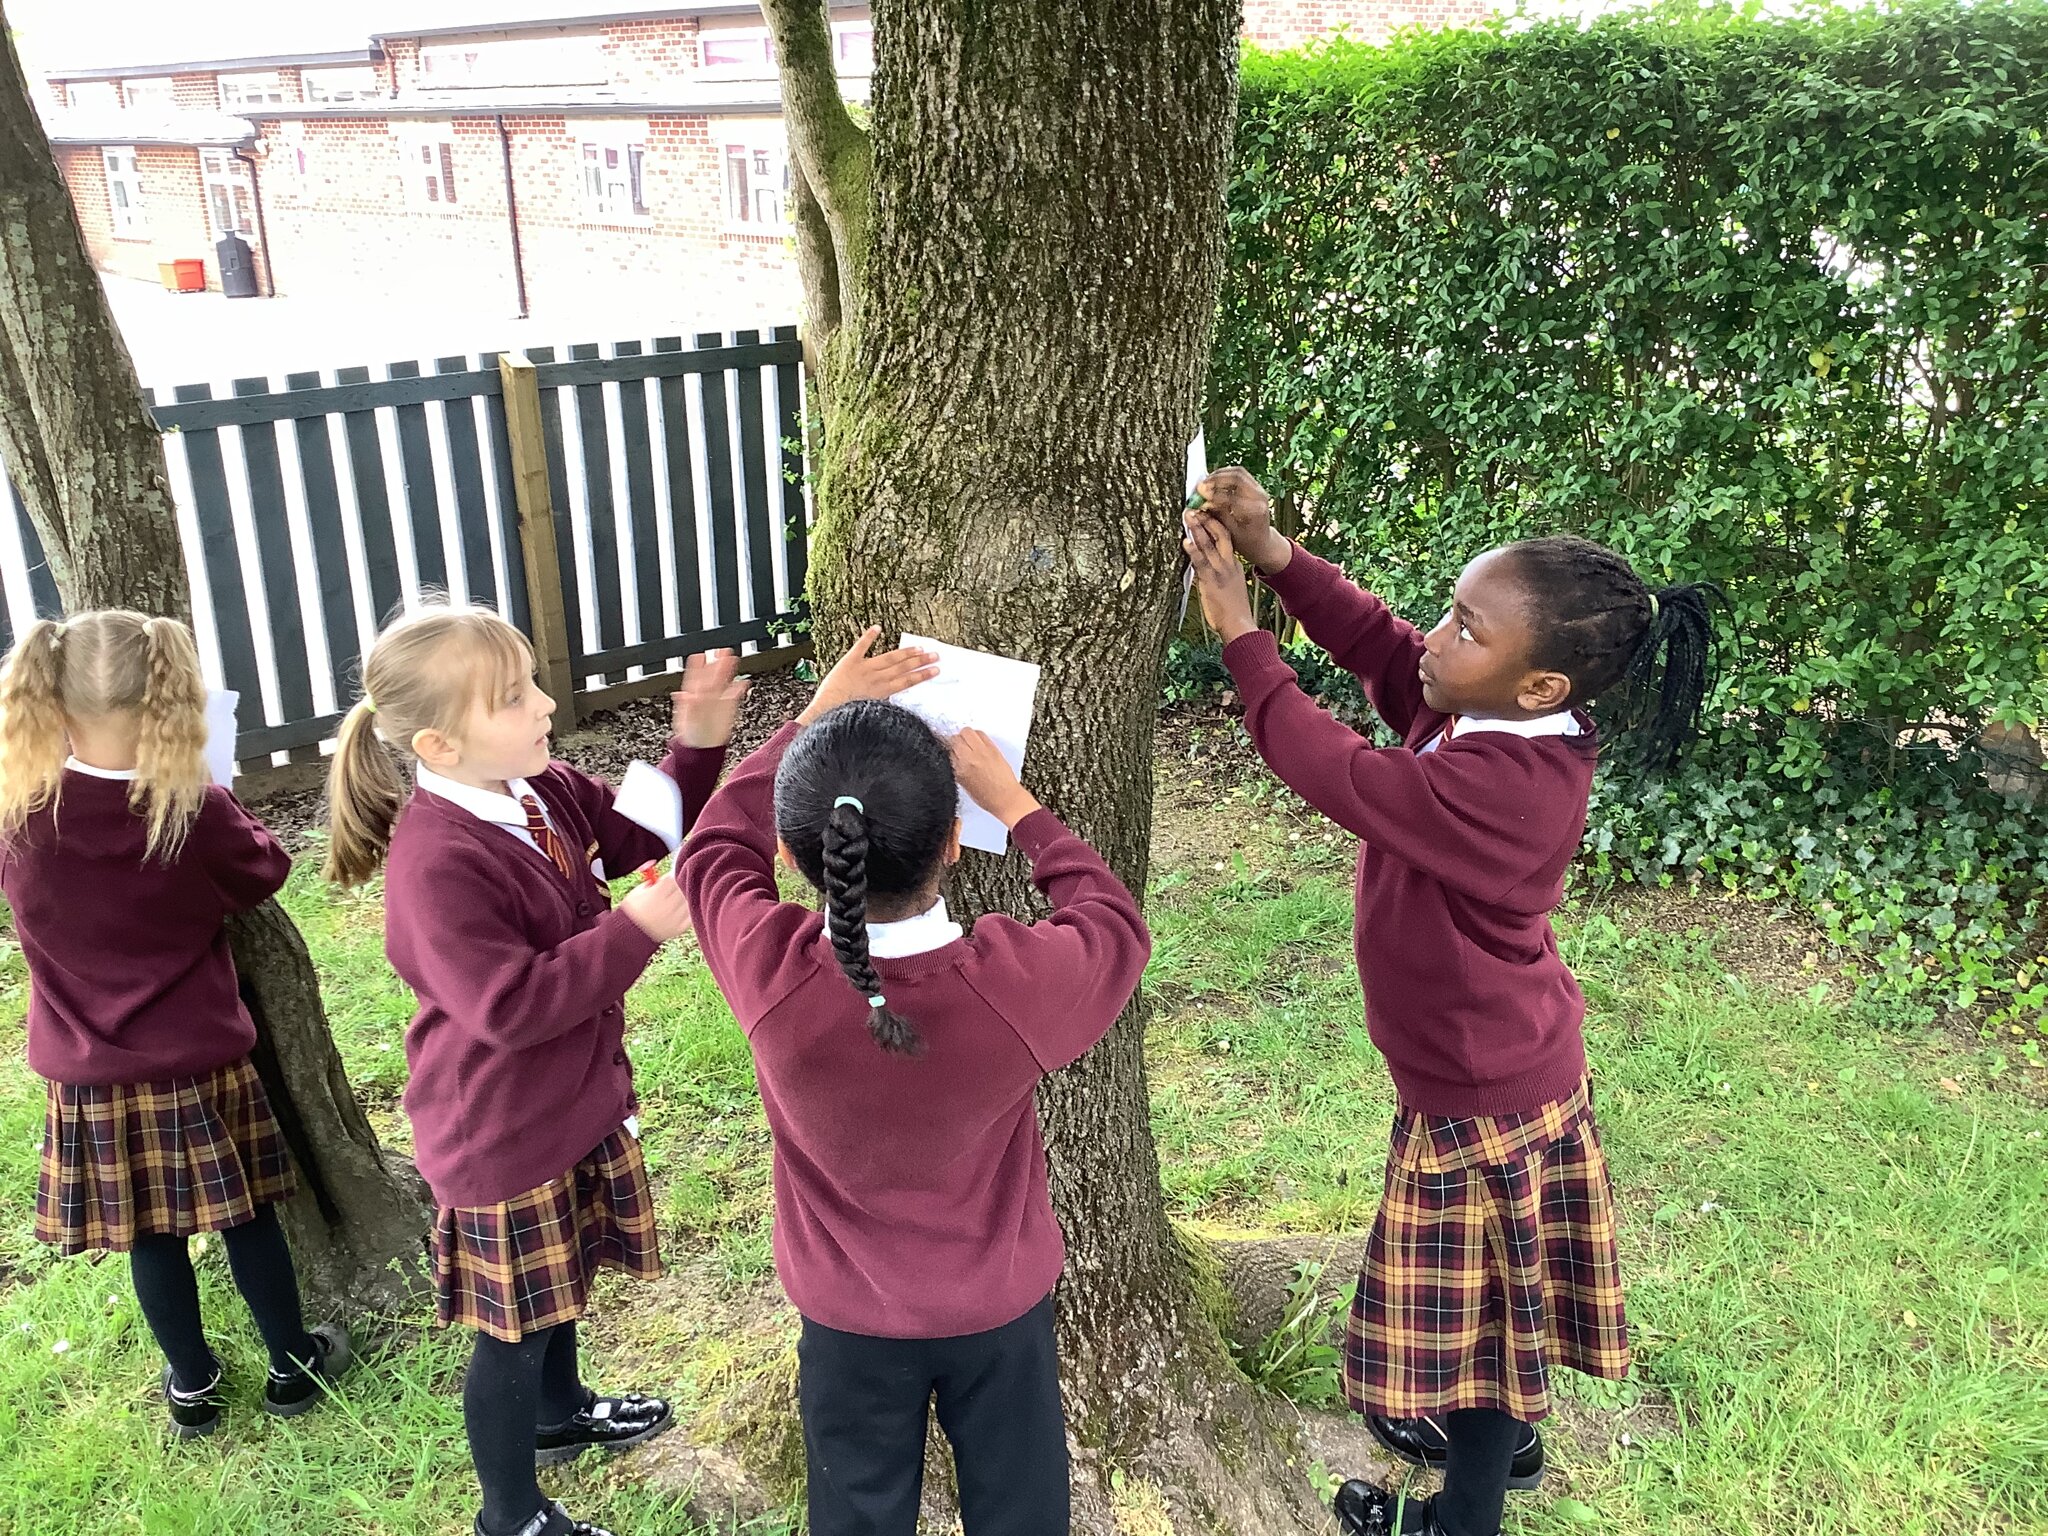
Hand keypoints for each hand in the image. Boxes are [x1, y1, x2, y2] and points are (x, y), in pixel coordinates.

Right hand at [620, 872, 691, 942]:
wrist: (630, 936)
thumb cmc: (632, 911)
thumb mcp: (637, 892)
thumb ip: (651, 880)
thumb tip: (658, 867)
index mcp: (655, 895)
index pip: (672, 878)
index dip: (673, 873)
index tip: (673, 873)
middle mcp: (667, 906)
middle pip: (683, 887)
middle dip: (681, 883)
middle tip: (678, 883)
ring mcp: (674, 918)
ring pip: (689, 900)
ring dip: (686, 895)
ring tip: (678, 896)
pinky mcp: (680, 928)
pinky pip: (691, 915)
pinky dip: (689, 909)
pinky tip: (682, 907)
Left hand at [673, 649, 748, 747]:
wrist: (702, 749)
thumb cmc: (690, 736)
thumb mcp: (684, 721)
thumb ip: (685, 706)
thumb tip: (683, 695)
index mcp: (692, 696)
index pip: (694, 677)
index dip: (697, 666)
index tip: (699, 655)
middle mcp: (706, 695)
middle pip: (712, 675)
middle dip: (716, 662)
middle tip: (721, 650)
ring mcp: (718, 701)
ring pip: (724, 682)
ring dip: (728, 670)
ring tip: (732, 658)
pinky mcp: (728, 708)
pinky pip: (735, 696)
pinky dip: (739, 689)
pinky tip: (743, 682)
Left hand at [798, 626, 940, 723]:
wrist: (827, 711)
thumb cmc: (846, 716)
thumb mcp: (871, 714)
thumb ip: (883, 705)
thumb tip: (895, 700)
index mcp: (882, 692)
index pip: (908, 681)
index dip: (923, 675)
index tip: (936, 670)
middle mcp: (877, 678)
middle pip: (903, 667)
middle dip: (921, 661)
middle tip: (936, 655)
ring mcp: (864, 668)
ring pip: (889, 658)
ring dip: (905, 652)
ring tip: (920, 647)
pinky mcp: (850, 661)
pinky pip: (861, 646)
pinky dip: (869, 636)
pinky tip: (878, 627)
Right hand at [949, 729, 1039, 829]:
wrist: (1006, 798)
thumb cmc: (987, 797)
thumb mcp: (963, 784)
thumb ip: (956, 768)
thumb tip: (952, 756)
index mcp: (960, 770)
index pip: (946, 750)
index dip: (946, 749)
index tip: (947, 750)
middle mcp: (970, 758)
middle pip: (954, 738)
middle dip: (954, 741)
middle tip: (957, 746)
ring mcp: (982, 751)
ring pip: (967, 732)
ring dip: (965, 736)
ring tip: (968, 743)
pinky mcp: (993, 748)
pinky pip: (980, 733)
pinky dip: (977, 736)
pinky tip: (977, 744)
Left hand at [1182, 511, 1259, 642]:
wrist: (1239, 624)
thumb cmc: (1232, 611)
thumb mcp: (1229, 588)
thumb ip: (1218, 576)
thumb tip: (1203, 572)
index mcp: (1234, 565)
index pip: (1226, 538)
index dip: (1216, 524)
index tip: (1207, 513)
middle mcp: (1228, 564)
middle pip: (1221, 534)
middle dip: (1207, 519)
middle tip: (1195, 508)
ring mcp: (1220, 571)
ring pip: (1209, 544)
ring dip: (1198, 529)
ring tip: (1188, 516)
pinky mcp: (1211, 581)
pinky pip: (1201, 562)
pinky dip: (1192, 550)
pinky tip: (1185, 541)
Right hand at [1192, 466, 1290, 573]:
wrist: (1262, 541)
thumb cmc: (1246, 541)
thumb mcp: (1230, 532)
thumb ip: (1217, 514)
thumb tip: (1202, 501)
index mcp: (1255, 511)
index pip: (1232, 497)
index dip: (1214, 495)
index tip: (1200, 494)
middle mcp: (1260, 497)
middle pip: (1237, 477)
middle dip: (1216, 479)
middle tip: (1201, 485)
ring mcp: (1260, 490)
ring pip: (1238, 472)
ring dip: (1220, 475)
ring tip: (1205, 482)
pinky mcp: (1256, 487)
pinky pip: (1240, 474)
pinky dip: (1225, 475)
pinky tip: (1213, 482)